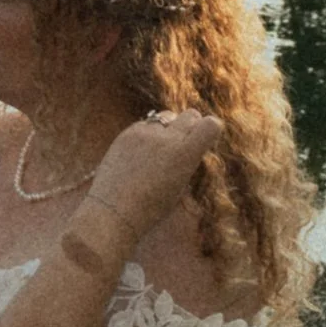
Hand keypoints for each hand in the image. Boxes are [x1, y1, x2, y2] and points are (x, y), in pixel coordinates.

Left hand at [89, 108, 224, 244]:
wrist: (113, 211)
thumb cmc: (150, 208)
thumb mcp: (179, 187)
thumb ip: (187, 161)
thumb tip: (190, 146)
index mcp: (185, 154)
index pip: (211, 125)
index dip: (211, 129)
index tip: (206, 140)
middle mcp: (167, 138)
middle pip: (191, 115)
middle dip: (192, 126)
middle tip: (185, 142)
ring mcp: (145, 133)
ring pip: (167, 116)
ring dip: (169, 127)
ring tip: (161, 148)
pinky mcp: (127, 133)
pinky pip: (145, 125)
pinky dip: (148, 134)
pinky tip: (141, 154)